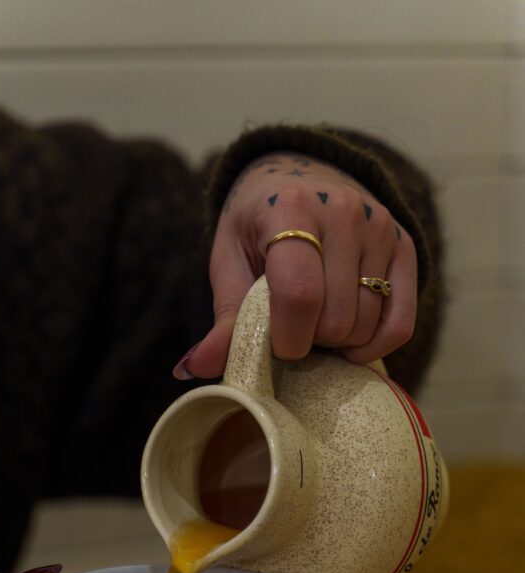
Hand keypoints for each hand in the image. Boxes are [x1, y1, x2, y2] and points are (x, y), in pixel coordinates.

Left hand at [177, 152, 417, 378]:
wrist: (299, 175)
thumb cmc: (257, 226)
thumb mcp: (229, 262)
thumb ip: (224, 318)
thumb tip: (196, 368)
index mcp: (290, 209)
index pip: (300, 295)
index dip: (287, 339)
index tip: (276, 345)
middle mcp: (343, 212)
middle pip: (336, 320)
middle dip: (310, 341)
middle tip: (294, 327)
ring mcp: (380, 228)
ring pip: (366, 326)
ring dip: (339, 343)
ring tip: (317, 321)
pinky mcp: (406, 247)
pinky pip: (400, 324)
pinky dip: (374, 346)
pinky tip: (350, 341)